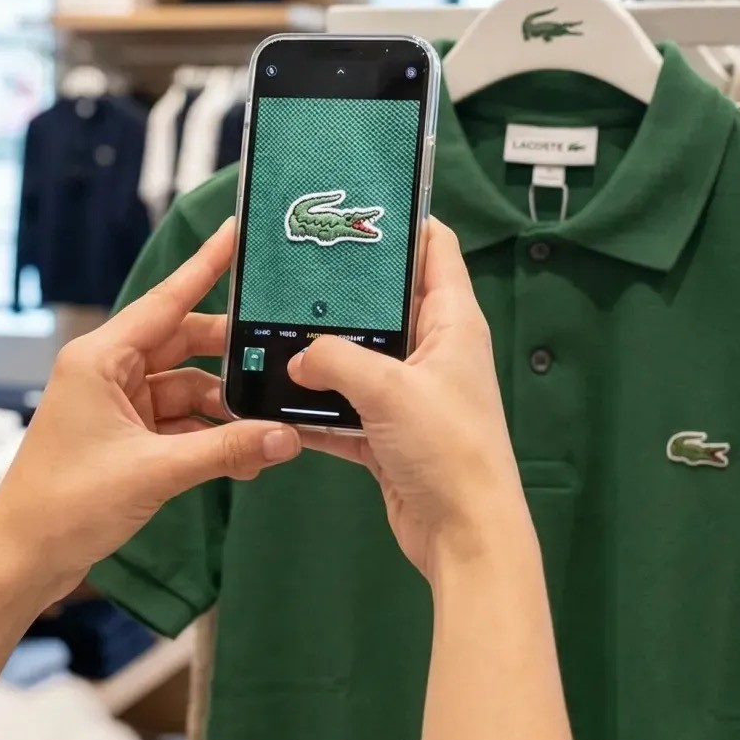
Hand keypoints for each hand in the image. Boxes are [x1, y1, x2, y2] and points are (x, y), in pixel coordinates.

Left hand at [0, 219, 299, 598]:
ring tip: (271, 424)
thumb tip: (286, 437)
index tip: (237, 231)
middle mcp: (107, 370)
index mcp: (100, 358)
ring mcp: (116, 403)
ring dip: (225, 406)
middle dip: (232, 354)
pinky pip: (179, 420)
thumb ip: (227, 450)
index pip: (167, 299)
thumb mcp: (156, 471)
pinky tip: (246, 452)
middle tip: (283, 353)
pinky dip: (209, 434)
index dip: (206, 265)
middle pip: (184, 342)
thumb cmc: (67, 504)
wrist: (24, 558)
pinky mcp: (125, 435)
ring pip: (187, 385)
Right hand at [288, 218, 530, 578]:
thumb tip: (298, 355)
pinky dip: (315, 410)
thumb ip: (335, 359)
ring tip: (274, 334)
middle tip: (296, 271)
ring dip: (321, 356)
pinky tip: (279, 405)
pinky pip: (345, 411)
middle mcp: (435, 352)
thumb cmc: (451, 452)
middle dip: (343, 292)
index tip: (358, 203)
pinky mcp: (391, 435)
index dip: (403, 222)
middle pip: (387, 303)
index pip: (435, 249)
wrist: (465, 535)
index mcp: (453, 323)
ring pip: (359, 359)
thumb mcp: (388, 389)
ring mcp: (412, 395)